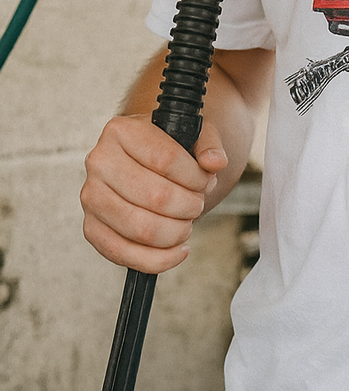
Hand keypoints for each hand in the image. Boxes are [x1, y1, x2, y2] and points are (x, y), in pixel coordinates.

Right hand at [82, 114, 227, 273]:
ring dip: (175, 232)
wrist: (142, 164)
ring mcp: (92, 197)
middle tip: (197, 204)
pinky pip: (123, 253)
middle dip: (188, 207)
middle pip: (155, 196)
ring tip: (186, 223)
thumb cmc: (167, 149)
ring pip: (140, 228)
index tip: (207, 182)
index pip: (165, 158)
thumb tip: (214, 162)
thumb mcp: (192, 135)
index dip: (195, 177)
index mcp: (121, 130)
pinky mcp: (91, 227)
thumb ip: (208, 144)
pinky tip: (177, 250)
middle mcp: (99, 161)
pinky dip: (157, 259)